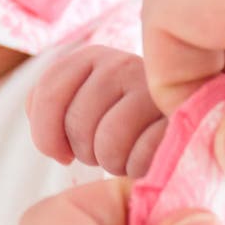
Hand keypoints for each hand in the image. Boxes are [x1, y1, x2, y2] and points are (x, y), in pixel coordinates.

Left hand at [27, 44, 166, 176]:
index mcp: (92, 57)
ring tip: (124, 158)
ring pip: (109, 141)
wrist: (180, 128)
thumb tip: (42, 127)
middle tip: (102, 153)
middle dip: (83, 151)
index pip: (48, 92)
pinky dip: (138, 167)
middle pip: (78, 122)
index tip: (60, 153)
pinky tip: (145, 162)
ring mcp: (155, 87)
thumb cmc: (121, 123)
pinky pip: (142, 154)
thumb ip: (51, 105)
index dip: (45, 134)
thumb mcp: (81, 106)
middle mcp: (122, 63)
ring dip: (111, 162)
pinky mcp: (182, 116)